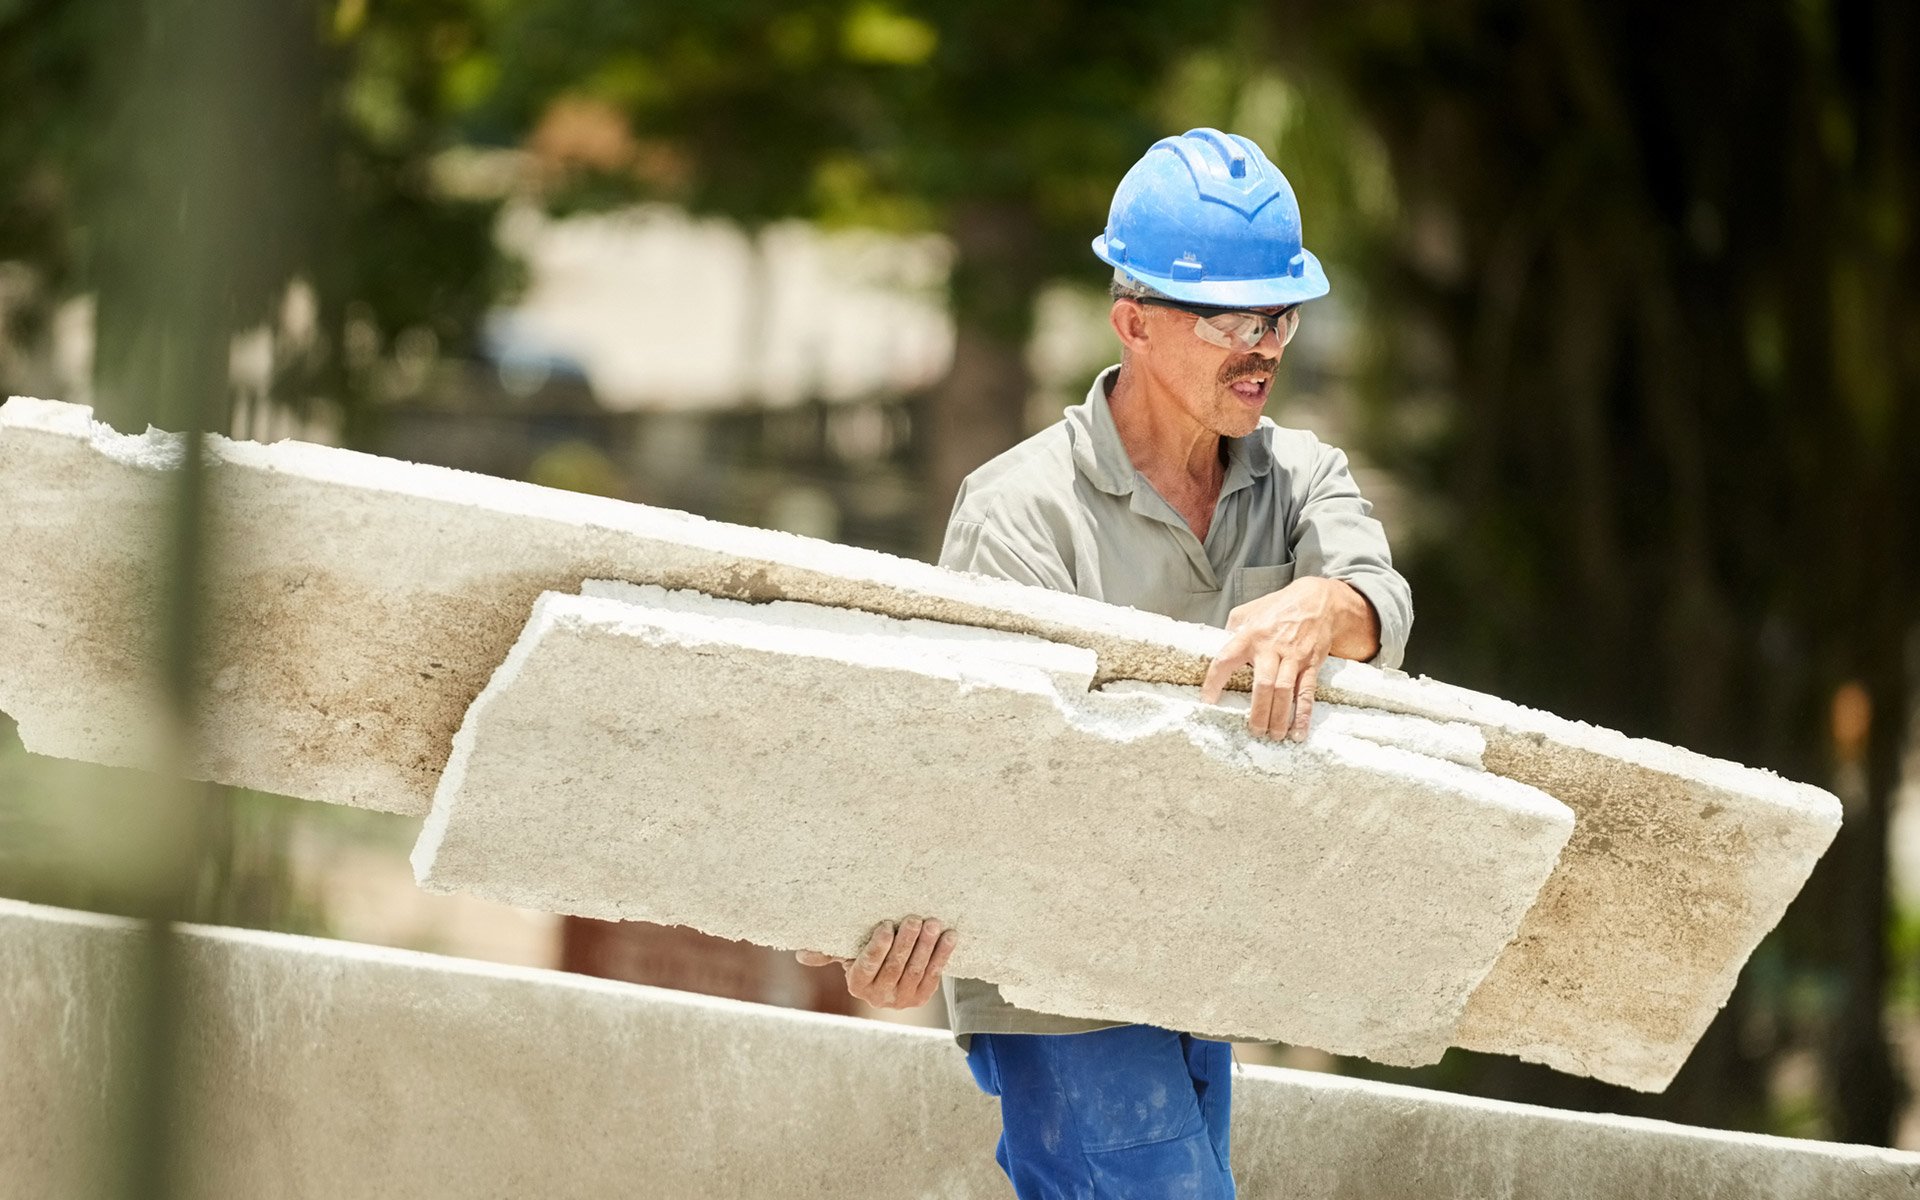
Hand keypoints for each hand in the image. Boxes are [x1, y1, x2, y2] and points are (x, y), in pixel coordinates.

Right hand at [795, 915, 956, 1009]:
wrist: (895, 970)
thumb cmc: (866, 953)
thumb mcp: (848, 952)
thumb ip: (829, 951)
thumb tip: (800, 955)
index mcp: (857, 984)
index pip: (868, 965)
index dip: (878, 946)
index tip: (886, 925)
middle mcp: (878, 997)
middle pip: (895, 966)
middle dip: (906, 941)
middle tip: (915, 918)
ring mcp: (902, 999)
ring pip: (916, 970)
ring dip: (927, 946)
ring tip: (933, 923)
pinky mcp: (922, 997)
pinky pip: (934, 974)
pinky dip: (943, 955)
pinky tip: (950, 936)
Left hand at [1200, 577, 1375, 740]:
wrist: (1318, 600)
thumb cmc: (1278, 607)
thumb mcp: (1249, 610)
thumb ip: (1231, 629)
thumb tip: (1216, 647)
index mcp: (1249, 635)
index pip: (1226, 660)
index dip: (1214, 682)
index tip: (1208, 701)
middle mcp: (1271, 647)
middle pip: (1263, 684)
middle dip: (1258, 711)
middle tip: (1253, 731)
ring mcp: (1293, 657)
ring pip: (1284, 692)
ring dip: (1279, 717)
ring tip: (1273, 736)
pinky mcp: (1311, 663)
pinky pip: (1307, 692)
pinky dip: (1304, 714)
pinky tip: (1299, 731)